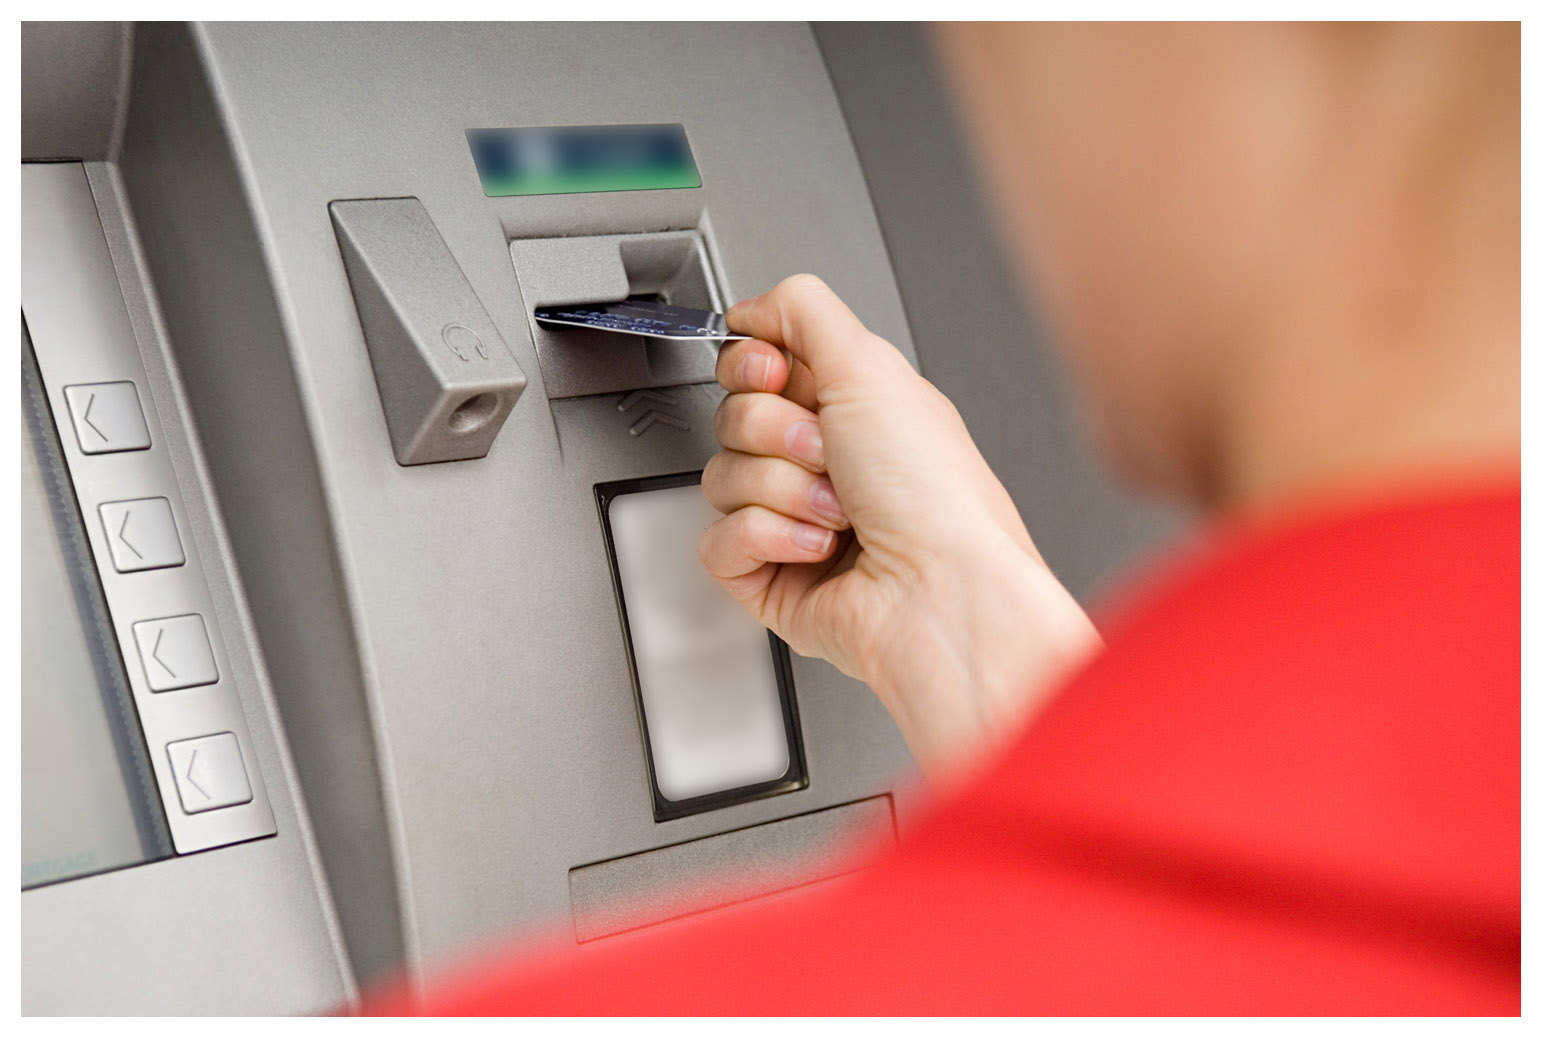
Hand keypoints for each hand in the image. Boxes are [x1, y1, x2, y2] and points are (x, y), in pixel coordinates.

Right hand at [699, 274, 1102, 780]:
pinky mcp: (768, 575)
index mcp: (851, 407)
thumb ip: (803, 310)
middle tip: (829, 455)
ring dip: (782, 490)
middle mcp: (823, 461)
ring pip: (721, 478)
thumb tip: (753, 305)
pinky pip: (717, 541)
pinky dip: (767, 539)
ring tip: (838, 513)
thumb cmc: (935, 497)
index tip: (777, 377)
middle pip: (733, 417)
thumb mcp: (872, 366)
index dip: (753, 366)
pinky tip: (816, 548)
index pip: (757, 365)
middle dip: (778, 434)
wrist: (940, 592)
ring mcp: (793, 519)